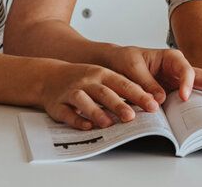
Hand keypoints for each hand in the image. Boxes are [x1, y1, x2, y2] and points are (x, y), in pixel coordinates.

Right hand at [39, 61, 160, 129]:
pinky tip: (87, 126)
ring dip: (96, 112)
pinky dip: (77, 120)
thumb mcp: (102, 76)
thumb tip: (149, 102)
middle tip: (131, 117)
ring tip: (109, 123)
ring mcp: (71, 92)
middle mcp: (87, 81)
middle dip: (118, 104)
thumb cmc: (82, 79)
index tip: (152, 105)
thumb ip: (122, 88)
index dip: (138, 94)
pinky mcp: (58, 105)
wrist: (49, 76)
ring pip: (84, 101)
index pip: (123, 83)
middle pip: (104, 92)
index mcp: (101, 74)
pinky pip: (67, 113)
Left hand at [106, 46, 201, 104]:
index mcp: (169, 58)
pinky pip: (196, 96)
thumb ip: (145, 83)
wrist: (117, 63)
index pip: (184, 69)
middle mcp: (179, 68)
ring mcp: (181, 81)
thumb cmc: (125, 61)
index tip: (184, 97)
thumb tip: (160, 100)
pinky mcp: (178, 92)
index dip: (187, 82)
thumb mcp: (131, 68)